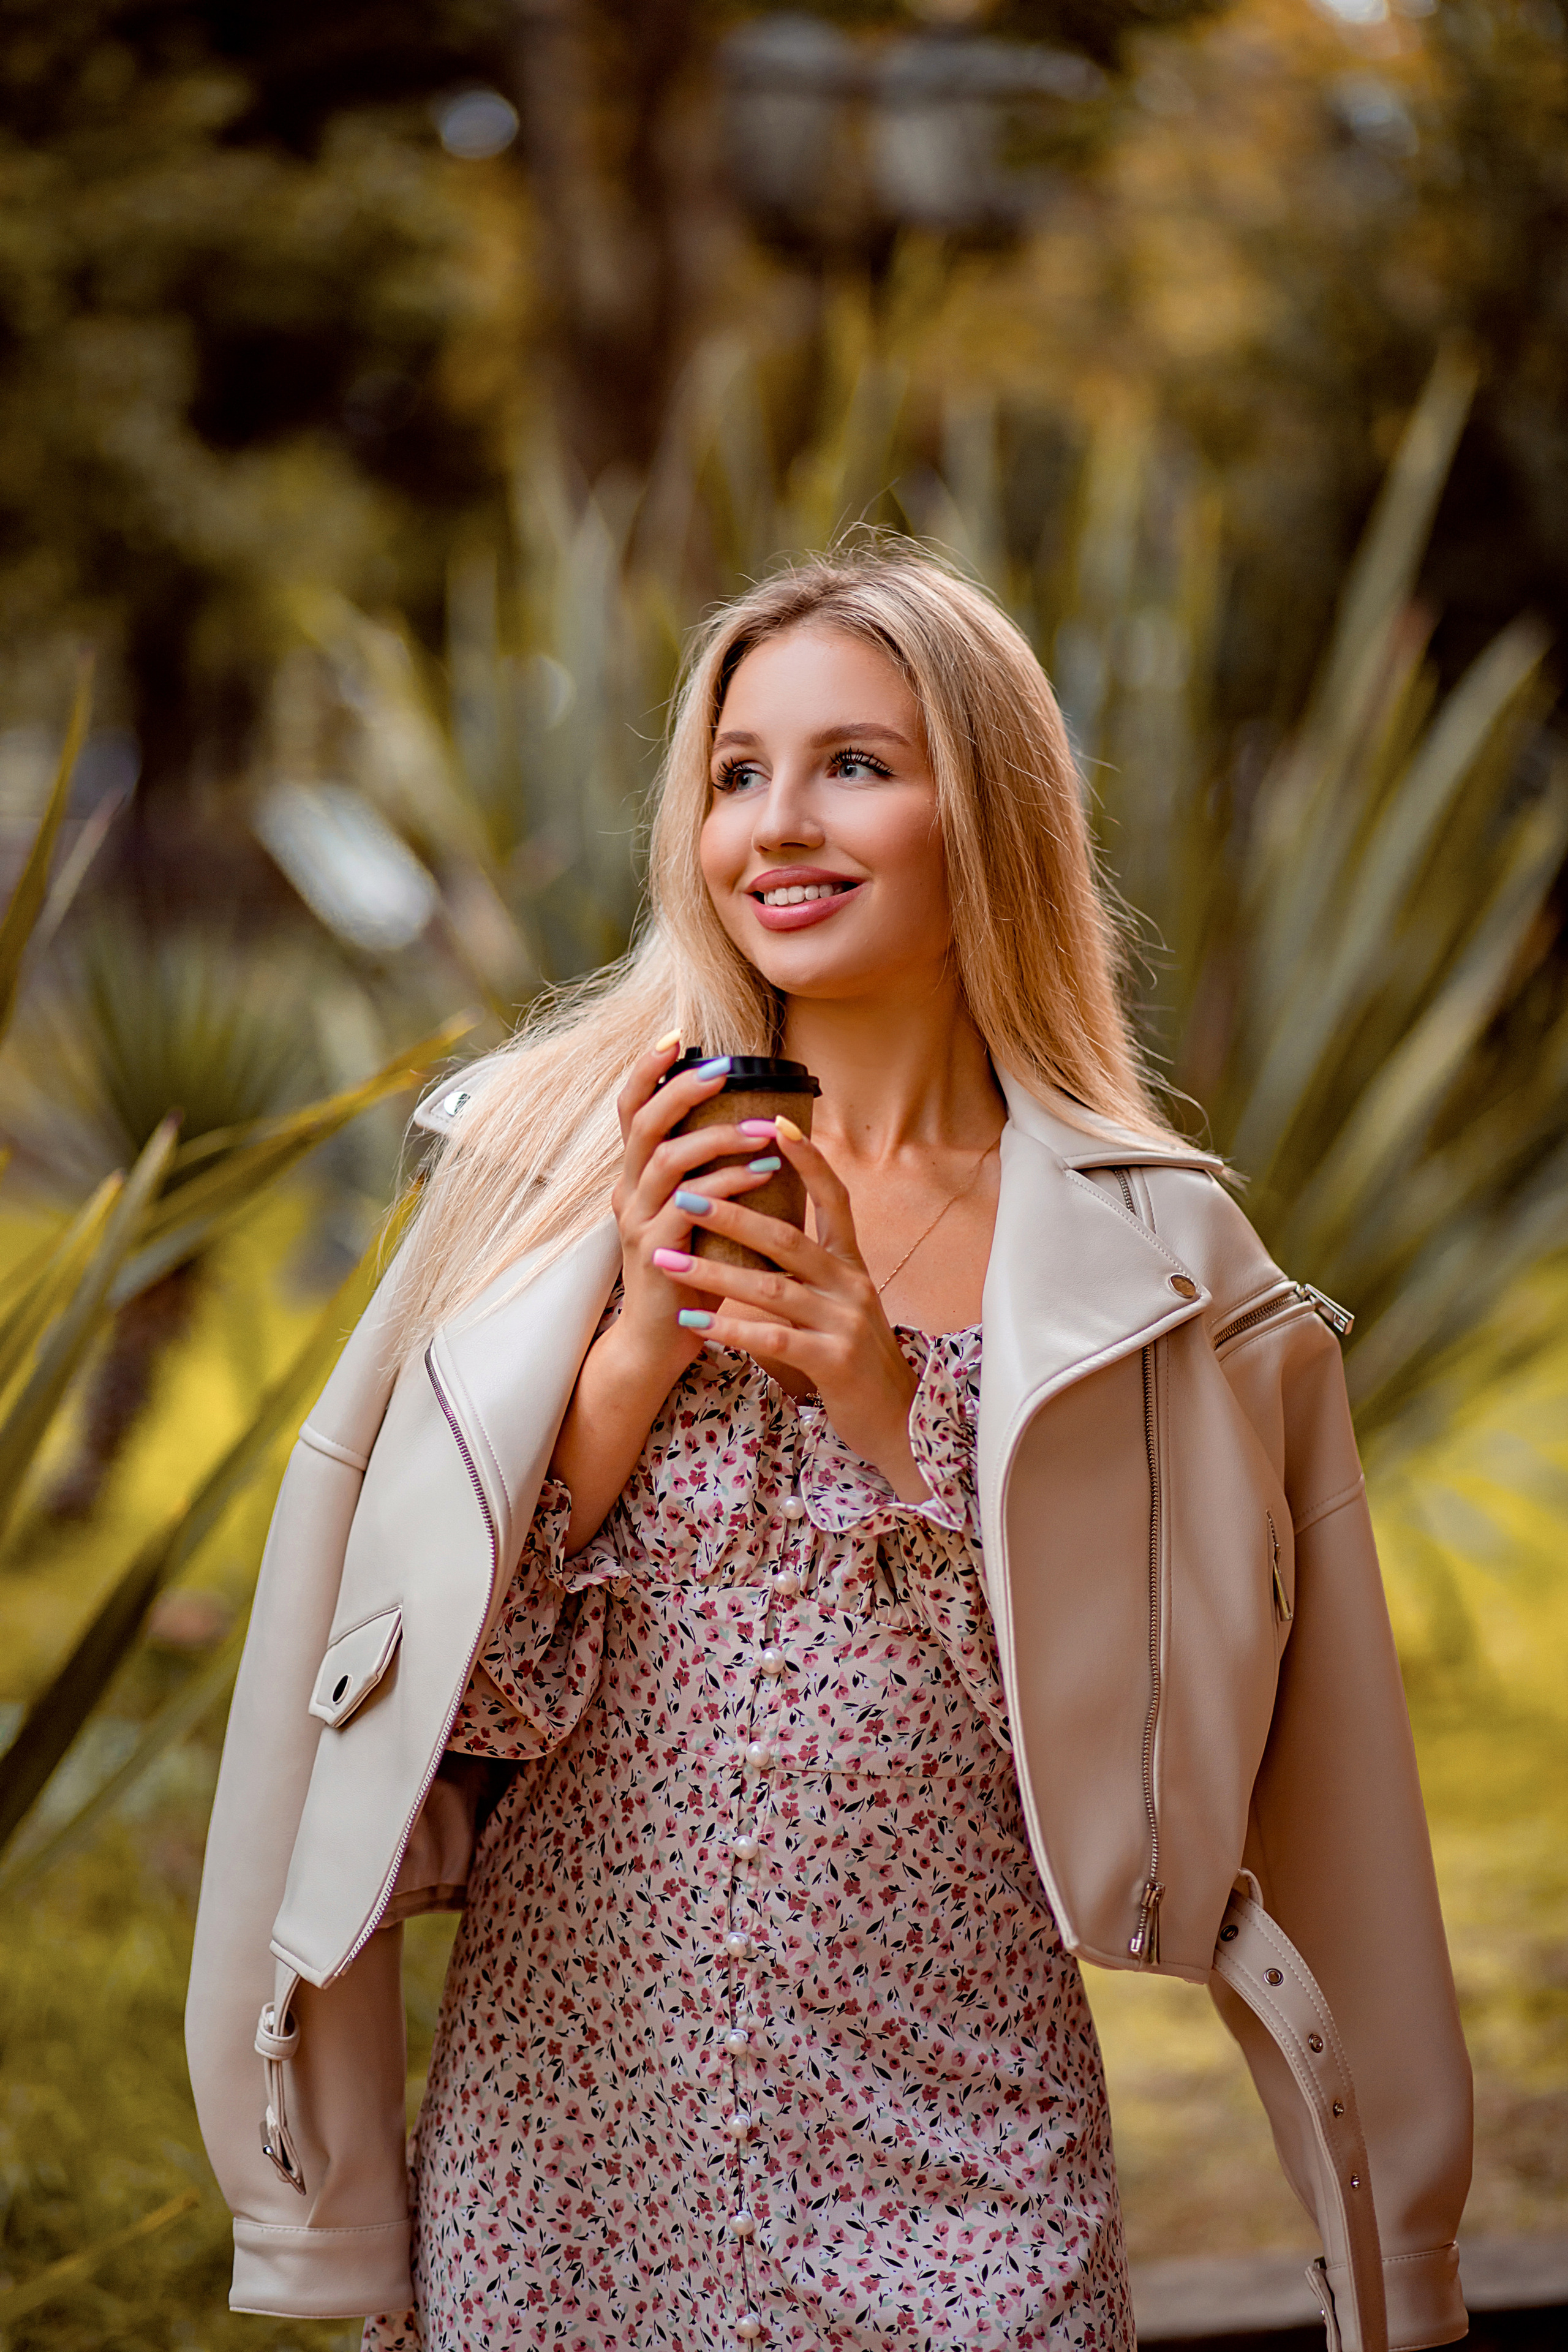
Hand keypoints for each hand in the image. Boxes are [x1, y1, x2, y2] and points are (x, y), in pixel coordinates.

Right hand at [607, 1038, 782, 1385]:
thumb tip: (751, 1126)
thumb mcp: (693, 1214)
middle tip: (724, 1067)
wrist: (658, 1341)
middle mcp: (627, 1192)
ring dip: (718, 1137)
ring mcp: (637, 1221)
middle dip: (683, 1088)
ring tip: (764, 1129)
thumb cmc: (688, 1271)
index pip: (630, 1110)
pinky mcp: (657, 1251)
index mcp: (635, 1177)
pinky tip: (765, 1173)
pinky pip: (691, 1206)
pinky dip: (730, 1184)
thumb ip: (707, 1174)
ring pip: (668, 1159)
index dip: (647, 1070)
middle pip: (644, 1123)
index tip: (678, 1036)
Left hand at [649, 1118, 928, 1503]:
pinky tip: (692, 1321)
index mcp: (851, 1265)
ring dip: (713, 1272)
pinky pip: (773, 1339)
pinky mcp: (834, 1361)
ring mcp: (845, 1323)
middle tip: (683, 1193)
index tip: (772, 1123)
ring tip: (664, 1258)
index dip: (807, 1161)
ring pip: (772, 1287)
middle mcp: (851, 1285)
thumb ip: (808, 1268)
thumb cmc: (852, 1357)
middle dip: (732, 1213)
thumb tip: (763, 1227)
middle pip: (788, 1238)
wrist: (896, 1420)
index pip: (834, 1199)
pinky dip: (730, 1328)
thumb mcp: (837, 1303)